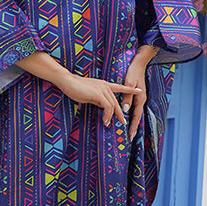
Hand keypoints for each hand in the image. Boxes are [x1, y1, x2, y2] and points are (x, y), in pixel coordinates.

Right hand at [14, 50, 141, 127]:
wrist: (67, 81)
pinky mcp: (99, 94)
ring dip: (111, 116)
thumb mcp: (89, 94)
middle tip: (123, 122)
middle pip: (117, 101)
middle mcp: (105, 86)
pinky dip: (107, 115)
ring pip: (113, 105)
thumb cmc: (75, 87)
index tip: (139, 91)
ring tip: (107, 124)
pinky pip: (107, 107)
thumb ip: (97, 99)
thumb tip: (102, 107)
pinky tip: (104, 120)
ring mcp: (103, 89)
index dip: (129, 89)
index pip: (120, 87)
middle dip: (120, 113)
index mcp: (104, 85)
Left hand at [122, 46, 156, 140]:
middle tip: (130, 137)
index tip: (130, 135)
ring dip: (133, 122)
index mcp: (140, 98)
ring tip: (129, 131)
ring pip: (136, 113)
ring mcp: (139, 98)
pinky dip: (132, 115)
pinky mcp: (136, 95)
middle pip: (137, 117)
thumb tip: (125, 110)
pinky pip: (134, 108)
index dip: (133, 126)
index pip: (136, 116)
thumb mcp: (129, 84)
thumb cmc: (133, 72)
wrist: (139, 63)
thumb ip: (127, 97)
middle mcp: (140, 100)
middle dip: (134, 127)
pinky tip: (128, 118)